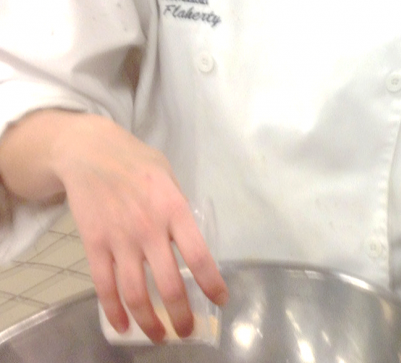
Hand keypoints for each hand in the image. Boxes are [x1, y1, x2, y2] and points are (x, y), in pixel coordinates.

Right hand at [51, 115, 227, 341]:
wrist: (90, 153)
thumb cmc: (136, 163)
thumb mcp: (169, 178)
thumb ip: (179, 209)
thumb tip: (190, 240)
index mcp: (175, 210)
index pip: (198, 255)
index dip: (211, 283)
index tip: (221, 300)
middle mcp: (150, 229)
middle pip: (168, 283)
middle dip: (181, 314)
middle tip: (187, 332)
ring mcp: (120, 240)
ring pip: (135, 293)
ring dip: (149, 321)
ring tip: (159, 336)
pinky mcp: (94, 245)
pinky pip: (105, 286)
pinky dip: (114, 311)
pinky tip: (123, 327)